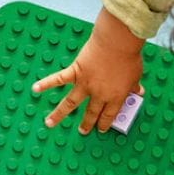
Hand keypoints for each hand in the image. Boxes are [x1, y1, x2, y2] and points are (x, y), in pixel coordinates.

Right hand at [32, 8, 144, 133]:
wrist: (117, 43)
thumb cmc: (128, 57)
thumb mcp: (136, 75)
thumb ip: (134, 86)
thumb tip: (138, 92)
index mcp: (115, 97)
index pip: (108, 115)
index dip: (104, 123)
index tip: (100, 129)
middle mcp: (98, 94)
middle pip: (91, 113)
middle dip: (86, 124)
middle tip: (82, 131)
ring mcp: (85, 84)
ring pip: (70, 103)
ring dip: (58, 115)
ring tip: (49, 124)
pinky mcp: (76, 71)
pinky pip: (59, 79)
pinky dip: (46, 84)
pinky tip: (35, 89)